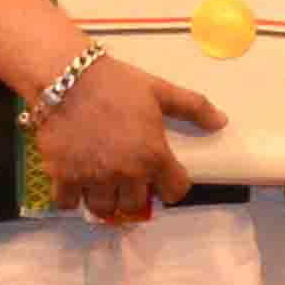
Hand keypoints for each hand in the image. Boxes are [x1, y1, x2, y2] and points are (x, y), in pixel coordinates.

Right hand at [38, 54, 211, 221]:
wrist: (64, 76)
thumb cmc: (115, 83)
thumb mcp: (159, 90)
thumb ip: (193, 107)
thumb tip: (222, 121)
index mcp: (153, 156)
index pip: (175, 191)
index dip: (171, 185)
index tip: (163, 178)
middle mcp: (125, 173)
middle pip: (134, 206)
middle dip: (133, 195)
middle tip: (126, 178)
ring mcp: (93, 177)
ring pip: (102, 208)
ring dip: (103, 198)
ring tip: (100, 181)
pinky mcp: (62, 176)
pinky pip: (66, 203)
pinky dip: (70, 197)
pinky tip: (73, 180)